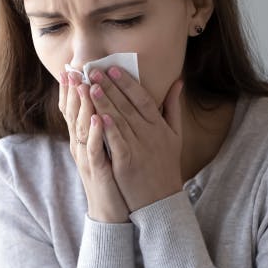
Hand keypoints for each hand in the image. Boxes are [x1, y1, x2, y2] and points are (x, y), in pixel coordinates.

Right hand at [59, 71, 129, 222]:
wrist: (112, 212)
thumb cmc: (112, 177)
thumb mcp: (107, 149)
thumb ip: (106, 127)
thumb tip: (106, 107)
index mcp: (85, 139)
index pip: (74, 110)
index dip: (71, 90)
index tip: (71, 68)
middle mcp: (81, 146)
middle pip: (73, 115)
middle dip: (72, 92)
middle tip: (71, 69)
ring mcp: (87, 158)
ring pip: (81, 129)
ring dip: (82, 107)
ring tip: (84, 85)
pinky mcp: (97, 171)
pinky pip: (95, 150)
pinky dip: (96, 134)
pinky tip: (99, 119)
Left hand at [87, 66, 184, 211]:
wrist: (161, 199)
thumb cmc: (166, 164)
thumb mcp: (175, 135)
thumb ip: (173, 107)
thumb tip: (178, 81)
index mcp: (159, 126)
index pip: (142, 99)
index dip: (127, 83)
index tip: (113, 68)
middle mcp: (150, 135)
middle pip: (128, 107)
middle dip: (110, 87)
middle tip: (94, 71)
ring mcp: (138, 149)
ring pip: (119, 121)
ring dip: (104, 103)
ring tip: (90, 87)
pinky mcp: (126, 164)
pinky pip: (116, 143)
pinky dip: (108, 129)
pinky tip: (98, 115)